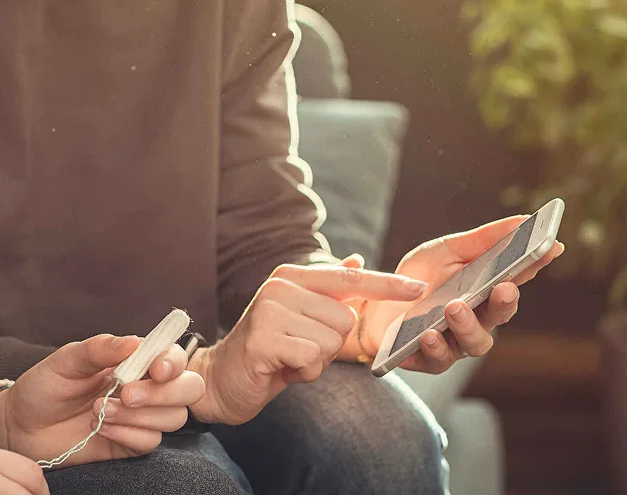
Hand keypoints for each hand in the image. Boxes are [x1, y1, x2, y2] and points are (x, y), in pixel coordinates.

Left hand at [0, 334, 203, 466]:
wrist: (21, 426)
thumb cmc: (44, 386)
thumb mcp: (66, 360)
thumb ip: (100, 349)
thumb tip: (135, 341)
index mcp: (133, 360)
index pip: (174, 356)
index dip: (174, 362)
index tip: (155, 369)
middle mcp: (144, 386)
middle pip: (188, 389)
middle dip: (164, 393)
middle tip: (127, 394)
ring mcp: (139, 417)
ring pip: (173, 418)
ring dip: (139, 415)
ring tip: (100, 410)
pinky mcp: (129, 443)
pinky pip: (150, 442)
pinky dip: (128, 434)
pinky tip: (101, 427)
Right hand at [187, 264, 426, 424]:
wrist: (221, 379)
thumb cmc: (268, 349)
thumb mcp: (301, 316)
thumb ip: (329, 291)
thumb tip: (357, 260)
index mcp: (291, 277)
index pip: (350, 279)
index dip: (387, 284)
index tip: (418, 287)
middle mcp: (280, 287)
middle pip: (345, 320)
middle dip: (330, 345)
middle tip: (299, 349)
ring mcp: (269, 311)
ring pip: (331, 342)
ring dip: (316, 361)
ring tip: (289, 359)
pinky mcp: (263, 339)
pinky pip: (312, 360)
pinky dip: (304, 373)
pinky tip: (281, 369)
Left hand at [358, 216, 564, 373]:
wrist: (372, 302)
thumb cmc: (416, 278)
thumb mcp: (444, 251)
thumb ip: (482, 240)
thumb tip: (523, 220)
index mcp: (486, 290)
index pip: (516, 277)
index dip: (535, 263)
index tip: (551, 247)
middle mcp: (478, 320)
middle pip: (500, 315)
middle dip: (506, 302)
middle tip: (503, 287)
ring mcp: (455, 341)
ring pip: (475, 343)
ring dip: (467, 325)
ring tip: (455, 307)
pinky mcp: (427, 359)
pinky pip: (438, 359)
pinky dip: (435, 347)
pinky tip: (428, 333)